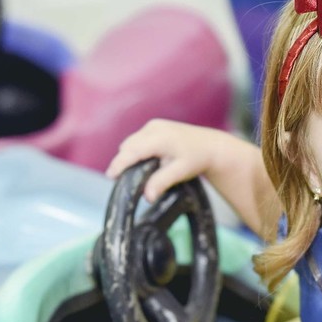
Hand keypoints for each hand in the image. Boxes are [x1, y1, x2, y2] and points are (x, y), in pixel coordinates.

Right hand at [107, 119, 230, 202]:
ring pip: (131, 142)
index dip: (119, 164)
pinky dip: (135, 150)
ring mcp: (153, 125)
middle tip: (121, 180)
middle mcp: (153, 128)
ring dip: (128, 156)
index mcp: (160, 137)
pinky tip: (142, 162)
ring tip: (131, 173)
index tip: (111, 176)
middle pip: (128, 146)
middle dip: (122, 162)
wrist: (211, 146)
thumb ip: (162, 182)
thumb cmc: (197, 159)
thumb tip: (147, 197)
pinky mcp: (154, 126)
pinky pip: (137, 139)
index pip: (132, 151)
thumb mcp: (180, 172)